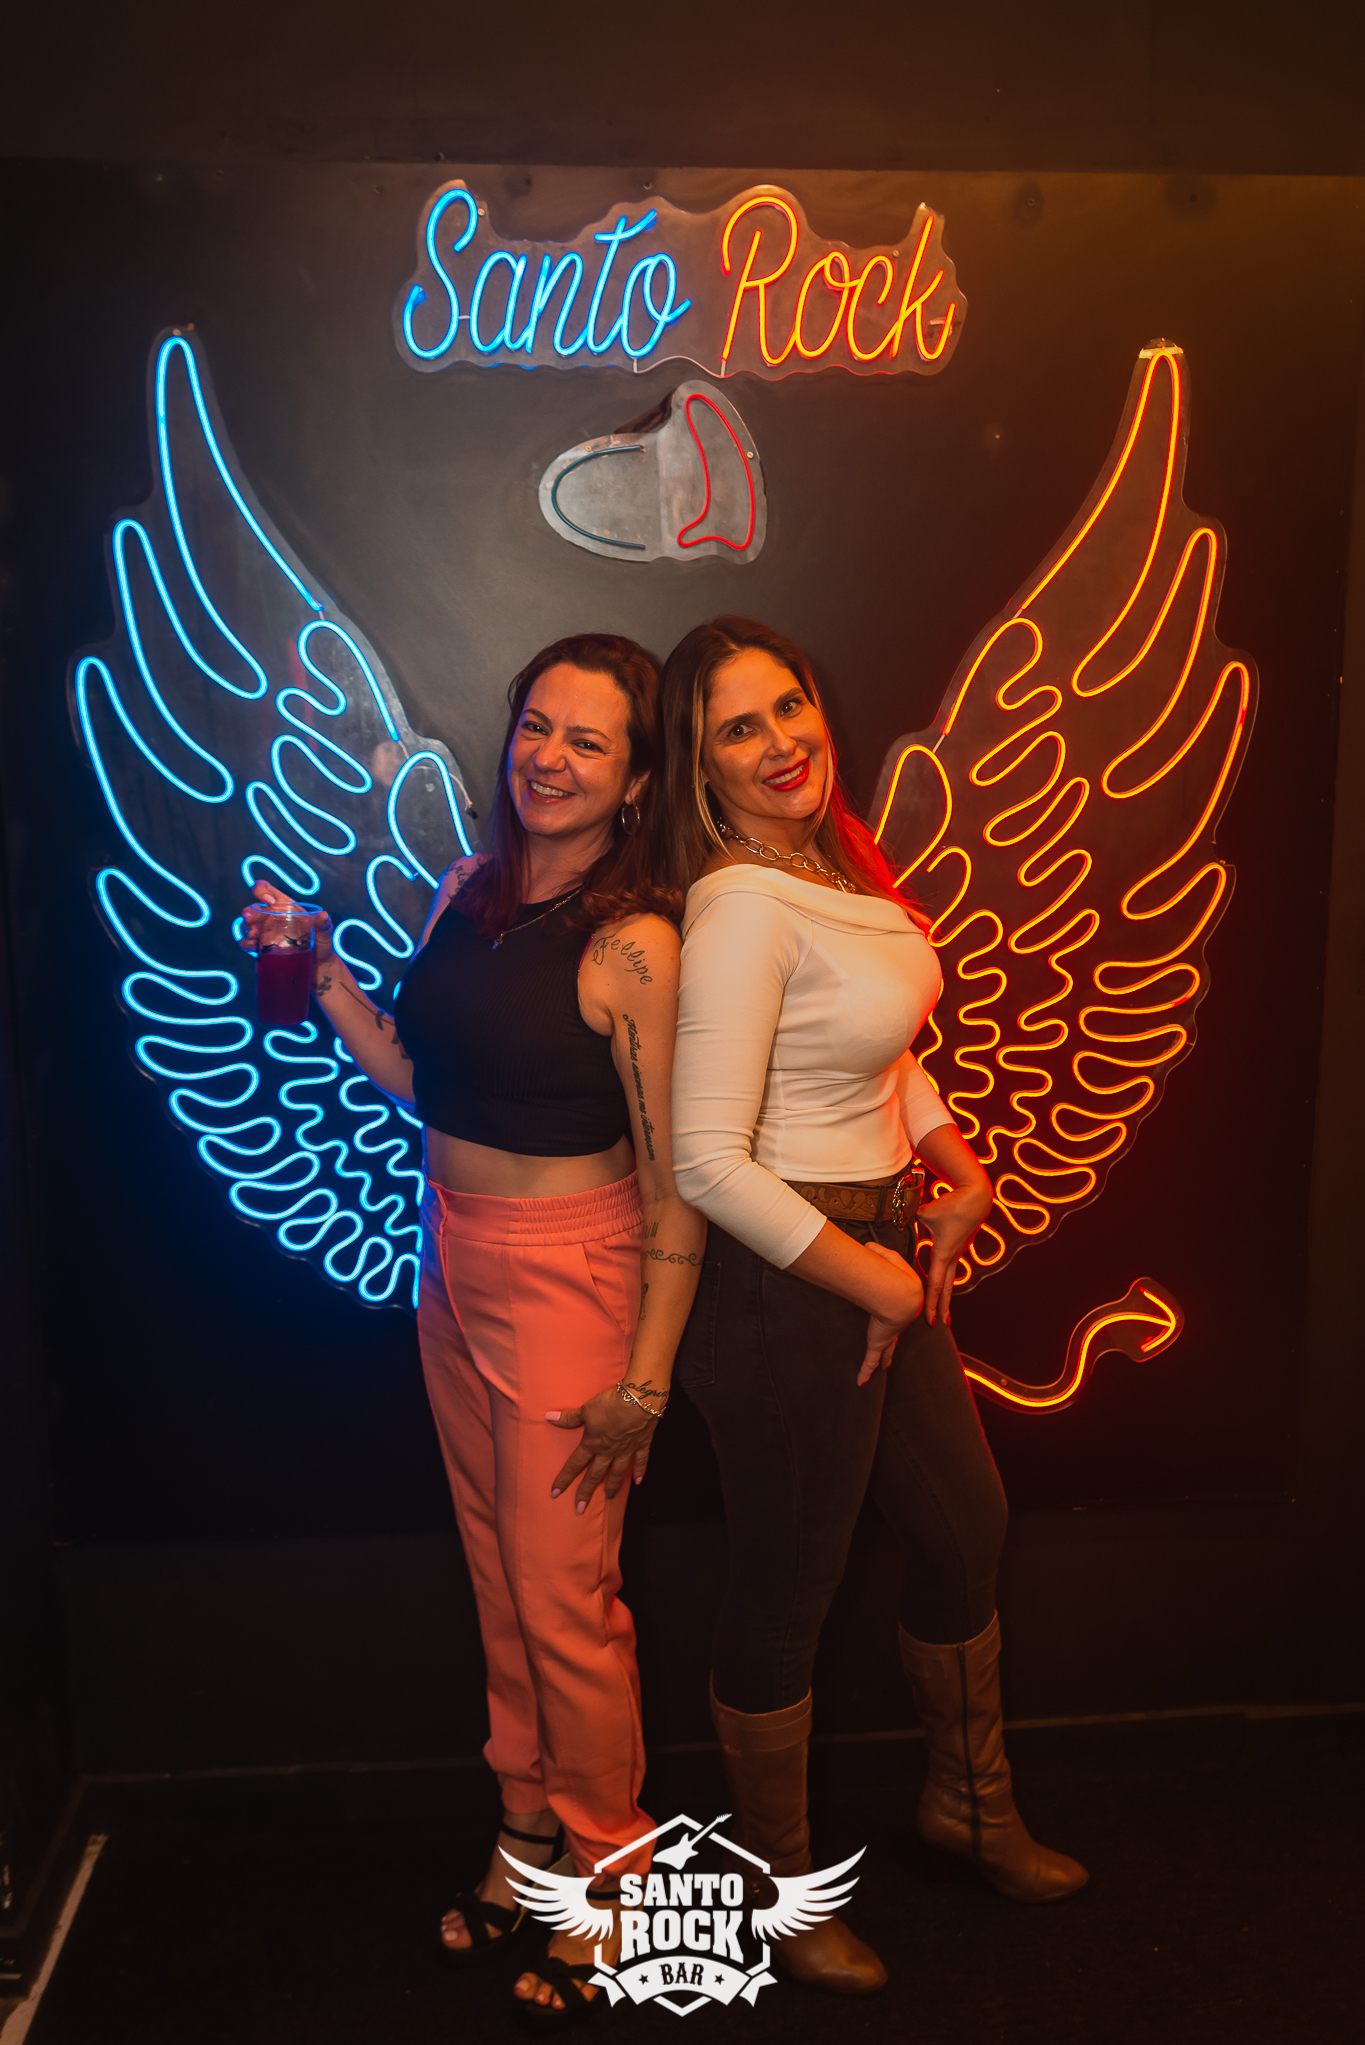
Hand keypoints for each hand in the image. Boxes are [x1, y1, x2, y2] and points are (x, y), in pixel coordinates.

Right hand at [238, 881, 333, 981]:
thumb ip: (324, 925)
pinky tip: (252, 946)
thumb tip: (324, 916)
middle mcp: (272, 917)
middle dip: (248, 912)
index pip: (266, 889)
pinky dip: (245, 944)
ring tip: (253, 936)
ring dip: (245, 929)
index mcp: (285, 907)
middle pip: (252, 908)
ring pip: (247, 925)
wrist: (319, 968)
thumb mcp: (324, 934)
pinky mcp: (263, 948)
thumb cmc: (322, 946)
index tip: (269, 901)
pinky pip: (247, 943)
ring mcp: (266, 932)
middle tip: (250, 920)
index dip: (261, 890)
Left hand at [545, 1383, 662, 1510]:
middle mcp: (608, 1451)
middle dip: (586, 1492)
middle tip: (579, 1509)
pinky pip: (641, 1461)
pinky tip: (638, 1482)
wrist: (639, 1400)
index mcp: (593, 1443)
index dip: (564, 1479)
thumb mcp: (586, 1408)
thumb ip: (569, 1417)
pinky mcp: (641, 1444)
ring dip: (613, 1485)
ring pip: (617, 1472)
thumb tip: (549, 1417)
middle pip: (595, 1475)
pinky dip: (640, 1472)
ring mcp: (626, 1450)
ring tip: (609, 1496)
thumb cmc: (610, 1403)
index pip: (575, 1465)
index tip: (555, 1494)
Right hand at [856, 1243, 923, 1386]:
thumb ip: (878, 1250)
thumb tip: (868, 1246)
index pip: (897, 1309)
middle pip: (894, 1336)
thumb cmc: (896, 1275)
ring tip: (882, 1368)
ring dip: (884, 1360)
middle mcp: (895, 1323)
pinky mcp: (878, 1343)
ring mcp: (887, 1335)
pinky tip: (861, 1382)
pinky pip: (870, 1361)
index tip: (897, 1314)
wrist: (900, 1293)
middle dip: (894, 1344)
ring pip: (885, 1351)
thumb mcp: (886, 1256)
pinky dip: (866, 1372)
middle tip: (893, 1350)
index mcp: (899, 1303)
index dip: (897, 1313)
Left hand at [917, 1179, 992, 1325]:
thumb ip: (908, 1219)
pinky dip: (945, 1279)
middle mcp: (952, 1257)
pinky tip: (941, 1283)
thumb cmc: (950, 1204)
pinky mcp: (959, 1245)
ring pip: (950, 1279)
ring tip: (943, 1310)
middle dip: (942, 1308)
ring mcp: (957, 1252)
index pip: (934, 1284)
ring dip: (945, 1296)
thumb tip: (894, 1221)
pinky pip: (950, 1267)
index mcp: (943, 1253)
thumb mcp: (925, 1212)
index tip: (929, 1320)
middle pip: (946, 1289)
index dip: (930, 1304)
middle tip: (940, 1325)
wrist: (975, 1197)